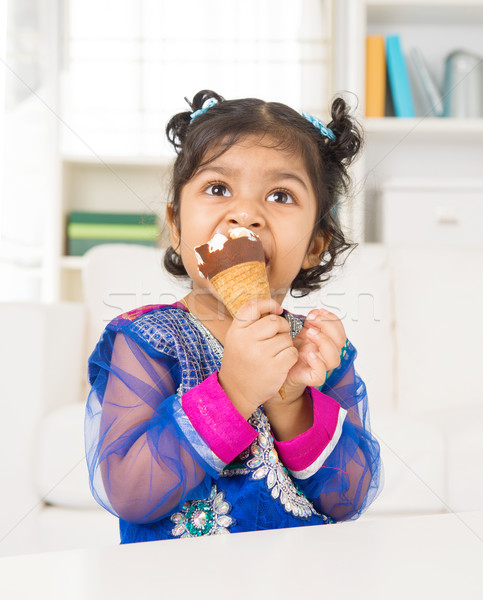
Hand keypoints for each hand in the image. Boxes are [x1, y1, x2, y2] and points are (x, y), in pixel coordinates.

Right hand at [218, 297, 297, 417]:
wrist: (236, 391)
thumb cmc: (240, 363)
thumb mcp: (236, 339)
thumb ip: (250, 324)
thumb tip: (274, 308)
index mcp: (236, 331)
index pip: (253, 306)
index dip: (268, 303)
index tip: (277, 308)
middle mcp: (246, 340)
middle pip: (275, 321)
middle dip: (282, 327)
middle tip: (278, 336)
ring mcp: (260, 354)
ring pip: (286, 338)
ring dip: (286, 344)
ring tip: (276, 353)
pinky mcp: (274, 368)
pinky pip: (292, 352)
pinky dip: (290, 356)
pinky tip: (281, 362)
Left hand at [282, 308, 346, 400]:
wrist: (278, 366)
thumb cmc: (289, 350)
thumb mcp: (299, 331)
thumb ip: (309, 322)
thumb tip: (315, 313)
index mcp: (323, 342)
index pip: (339, 330)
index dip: (333, 319)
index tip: (321, 311)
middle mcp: (323, 353)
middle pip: (340, 342)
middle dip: (329, 326)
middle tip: (313, 320)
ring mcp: (318, 365)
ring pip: (334, 359)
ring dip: (324, 342)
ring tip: (309, 333)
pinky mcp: (309, 377)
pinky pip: (320, 375)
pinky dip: (317, 364)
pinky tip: (309, 354)